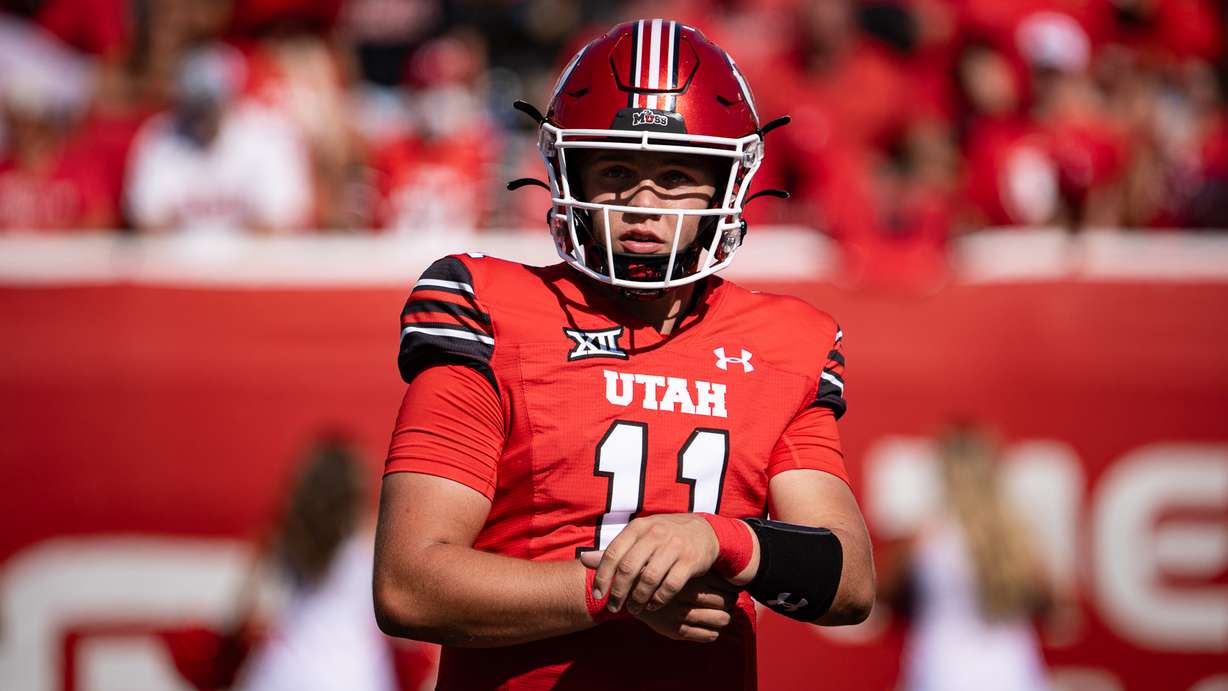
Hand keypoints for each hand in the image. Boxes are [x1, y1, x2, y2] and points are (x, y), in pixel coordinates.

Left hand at [579, 513, 719, 614]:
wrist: (704, 531)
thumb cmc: (664, 537)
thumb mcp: (639, 537)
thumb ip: (614, 551)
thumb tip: (583, 560)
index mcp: (638, 527)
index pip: (613, 553)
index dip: (602, 576)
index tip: (598, 595)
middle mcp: (655, 534)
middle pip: (628, 568)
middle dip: (618, 592)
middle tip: (613, 607)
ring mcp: (674, 547)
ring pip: (649, 579)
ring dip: (638, 599)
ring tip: (633, 610)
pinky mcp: (690, 561)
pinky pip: (670, 586)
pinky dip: (658, 600)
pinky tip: (652, 606)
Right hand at [629, 573, 740, 642]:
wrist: (627, 590)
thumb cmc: (656, 573)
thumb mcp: (674, 562)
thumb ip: (697, 566)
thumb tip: (726, 574)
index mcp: (692, 577)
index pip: (727, 586)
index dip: (732, 588)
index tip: (729, 589)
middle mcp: (690, 596)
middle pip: (727, 602)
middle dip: (729, 603)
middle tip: (726, 601)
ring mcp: (683, 614)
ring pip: (721, 619)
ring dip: (723, 618)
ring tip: (718, 614)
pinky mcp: (676, 630)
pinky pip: (708, 635)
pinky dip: (712, 632)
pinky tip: (708, 626)